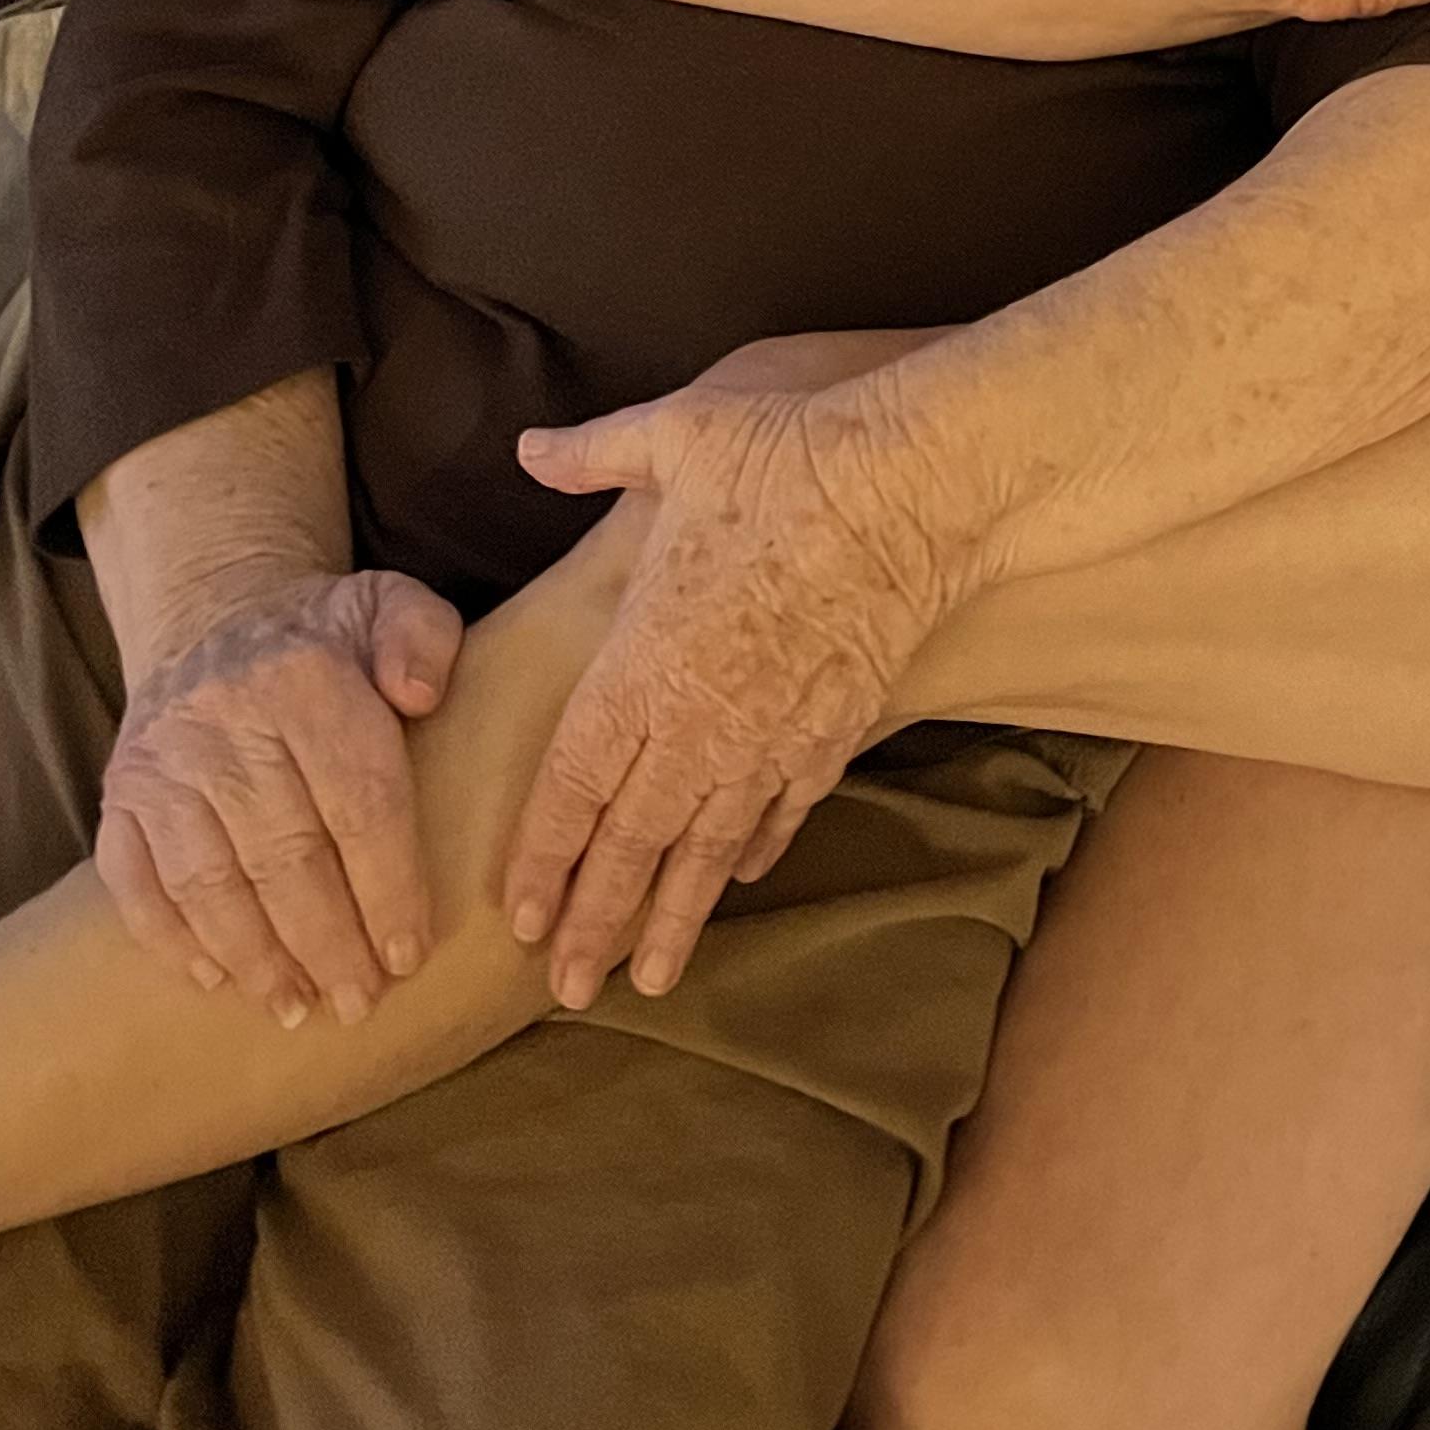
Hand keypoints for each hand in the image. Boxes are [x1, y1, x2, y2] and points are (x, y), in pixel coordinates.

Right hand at [96, 564, 462, 1027]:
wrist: (214, 620)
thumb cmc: (325, 639)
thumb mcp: (387, 607)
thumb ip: (423, 637)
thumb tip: (421, 694)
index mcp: (304, 676)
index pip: (357, 799)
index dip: (387, 885)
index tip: (410, 953)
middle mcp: (224, 717)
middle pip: (283, 854)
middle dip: (327, 942)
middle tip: (359, 1002)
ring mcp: (161, 761)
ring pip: (208, 880)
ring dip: (255, 957)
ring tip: (296, 1008)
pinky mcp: (119, 795)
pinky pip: (134, 883)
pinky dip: (171, 940)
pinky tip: (216, 980)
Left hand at [504, 371, 966, 1010]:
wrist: (911, 487)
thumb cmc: (785, 457)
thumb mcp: (675, 438)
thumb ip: (595, 455)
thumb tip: (531, 445)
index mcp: (641, 665)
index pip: (572, 788)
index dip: (542, 859)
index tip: (518, 918)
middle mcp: (700, 724)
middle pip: (632, 845)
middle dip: (594, 922)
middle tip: (565, 991)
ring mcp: (773, 737)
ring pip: (708, 851)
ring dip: (675, 919)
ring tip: (648, 982)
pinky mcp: (836, 730)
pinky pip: (784, 809)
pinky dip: (756, 848)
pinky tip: (740, 876)